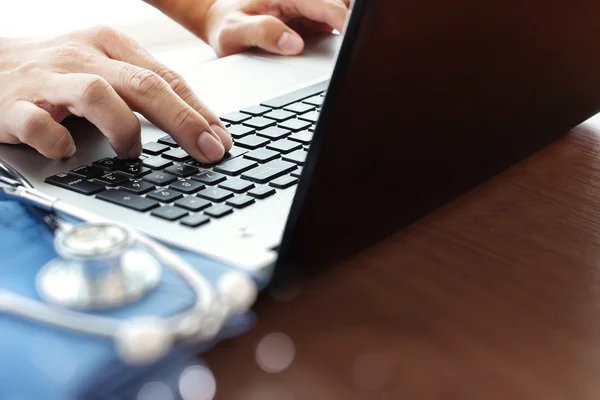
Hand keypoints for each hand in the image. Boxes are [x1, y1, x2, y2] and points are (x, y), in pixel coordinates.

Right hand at [0, 26, 231, 161]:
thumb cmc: (57, 72)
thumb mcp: (105, 67)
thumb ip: (143, 91)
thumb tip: (196, 125)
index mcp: (110, 44)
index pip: (167, 78)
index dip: (199, 111)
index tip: (221, 140)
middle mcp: (83, 56)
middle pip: (144, 86)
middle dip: (184, 122)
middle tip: (206, 152)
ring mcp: (48, 79)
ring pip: (98, 96)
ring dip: (124, 130)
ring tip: (132, 153)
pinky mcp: (14, 105)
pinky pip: (41, 126)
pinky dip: (59, 143)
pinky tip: (67, 150)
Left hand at [202, 0, 349, 56]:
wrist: (220, 20)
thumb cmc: (226, 24)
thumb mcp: (234, 30)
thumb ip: (263, 33)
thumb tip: (294, 44)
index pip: (326, 4)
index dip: (344, 21)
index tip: (352, 41)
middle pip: (341, 3)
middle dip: (355, 22)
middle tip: (359, 49)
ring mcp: (309, 9)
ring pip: (341, 12)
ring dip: (350, 29)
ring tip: (352, 52)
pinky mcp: (312, 21)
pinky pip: (334, 24)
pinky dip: (343, 36)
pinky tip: (343, 53)